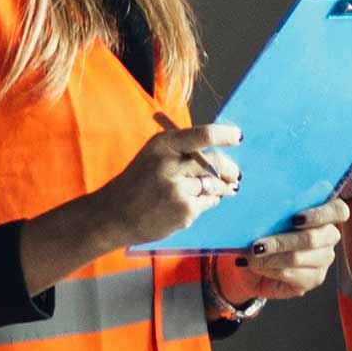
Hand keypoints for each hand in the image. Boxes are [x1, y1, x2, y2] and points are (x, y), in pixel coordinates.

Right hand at [97, 122, 242, 248]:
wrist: (113, 216)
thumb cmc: (137, 184)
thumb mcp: (153, 156)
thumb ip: (182, 151)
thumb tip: (221, 153)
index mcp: (163, 144)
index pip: (203, 135)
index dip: (225, 135)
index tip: (238, 137)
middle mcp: (170, 164)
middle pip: (215, 162)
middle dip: (230, 169)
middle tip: (236, 174)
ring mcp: (178, 189)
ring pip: (215, 184)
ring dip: (223, 187)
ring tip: (225, 189)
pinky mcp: (184, 210)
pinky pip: (208, 202)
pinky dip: (208, 202)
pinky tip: (194, 203)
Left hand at [215, 195, 350, 302]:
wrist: (254, 262)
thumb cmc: (264, 233)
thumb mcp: (267, 218)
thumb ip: (272, 213)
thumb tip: (259, 214)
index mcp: (324, 213)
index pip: (339, 210)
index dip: (320, 215)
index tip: (295, 219)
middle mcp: (329, 236)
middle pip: (312, 238)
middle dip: (280, 242)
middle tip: (257, 245)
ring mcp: (324, 259)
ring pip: (298, 258)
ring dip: (270, 258)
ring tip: (252, 255)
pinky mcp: (314, 278)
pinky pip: (291, 274)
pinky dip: (269, 269)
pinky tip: (257, 266)